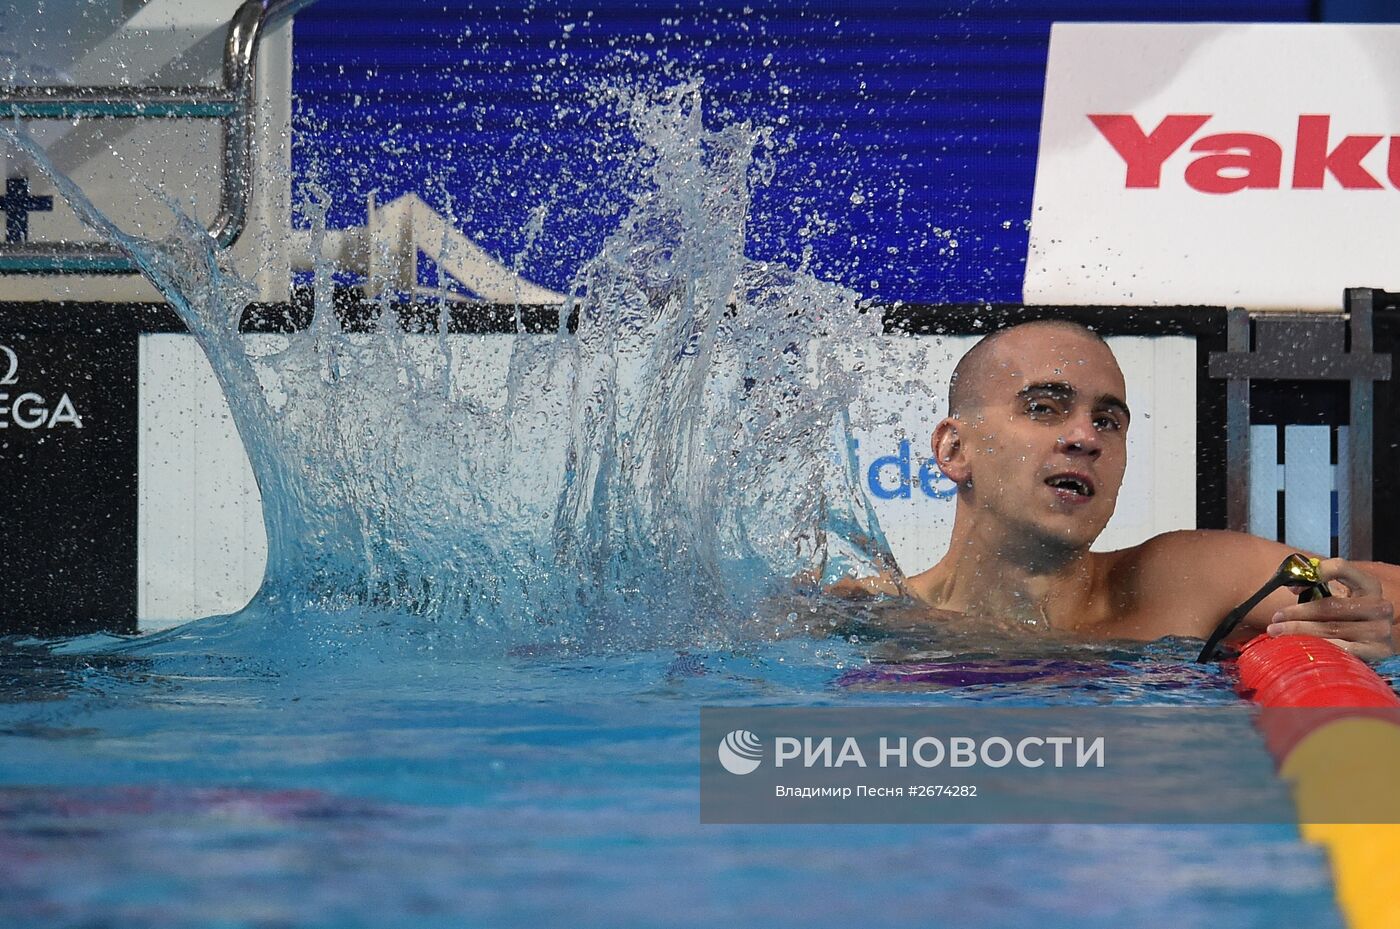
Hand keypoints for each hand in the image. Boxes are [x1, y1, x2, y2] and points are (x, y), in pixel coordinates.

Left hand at [1267, 558, 1395, 660]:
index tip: (1292, 587)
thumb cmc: (1349, 618)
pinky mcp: (1379, 652)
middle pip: (1330, 606)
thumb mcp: (1339, 598)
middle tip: (1276, 618)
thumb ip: (1318, 588)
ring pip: (1331, 629)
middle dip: (1297, 612)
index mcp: (1369, 585)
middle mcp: (1379, 606)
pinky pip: (1341, 650)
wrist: (1374, 644)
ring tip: (1277, 632)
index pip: (1341, 568)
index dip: (1315, 573)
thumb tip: (1292, 585)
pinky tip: (1300, 648)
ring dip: (1299, 631)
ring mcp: (1380, 630)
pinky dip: (1317, 648)